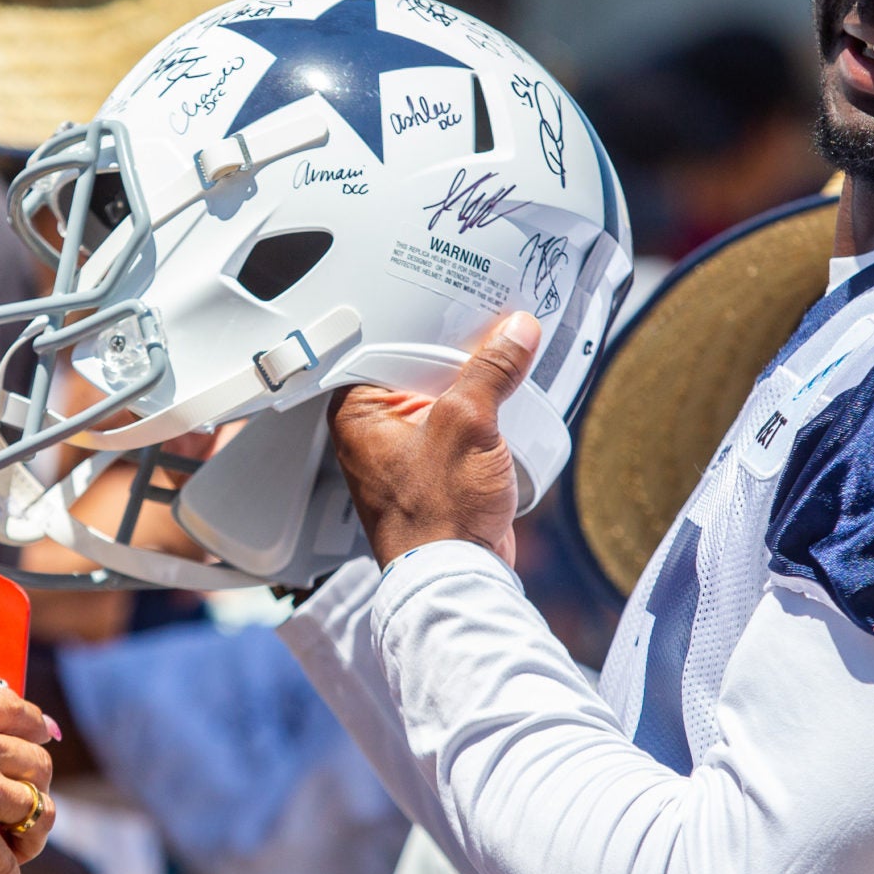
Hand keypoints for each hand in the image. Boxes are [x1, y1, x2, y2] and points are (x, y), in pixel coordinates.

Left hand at [328, 311, 542, 566]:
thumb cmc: (437, 516)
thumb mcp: (467, 424)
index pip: (386, 343)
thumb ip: (490, 372)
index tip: (456, 296)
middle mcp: (374, 428)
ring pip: (442, 394)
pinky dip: (481, 408)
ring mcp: (405, 449)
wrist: (457, 577)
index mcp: (358, 411)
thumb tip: (515, 333)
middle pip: (418, 367)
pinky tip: (507, 391)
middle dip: (456, 348)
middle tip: (489, 315)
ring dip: (473, 379)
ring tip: (506, 346)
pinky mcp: (435, 467)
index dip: (424, 319)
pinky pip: (457, 422)